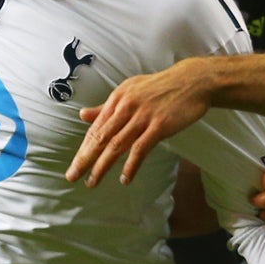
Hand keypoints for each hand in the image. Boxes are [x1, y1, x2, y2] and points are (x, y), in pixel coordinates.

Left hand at [66, 58, 213, 185]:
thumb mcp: (129, 91)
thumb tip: (83, 115)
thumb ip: (106, 107)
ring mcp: (143, 116)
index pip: (95, 128)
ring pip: (116, 145)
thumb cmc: (160, 87)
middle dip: (84, 159)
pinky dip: (131, 165)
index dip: (83, 149)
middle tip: (72, 176)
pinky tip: (124, 179)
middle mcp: (126, 107)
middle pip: (101, 138)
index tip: (74, 166)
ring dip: (102, 166)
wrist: (192, 81)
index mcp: (117, 99)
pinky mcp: (159, 125)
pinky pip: (140, 149)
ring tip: (92, 182)